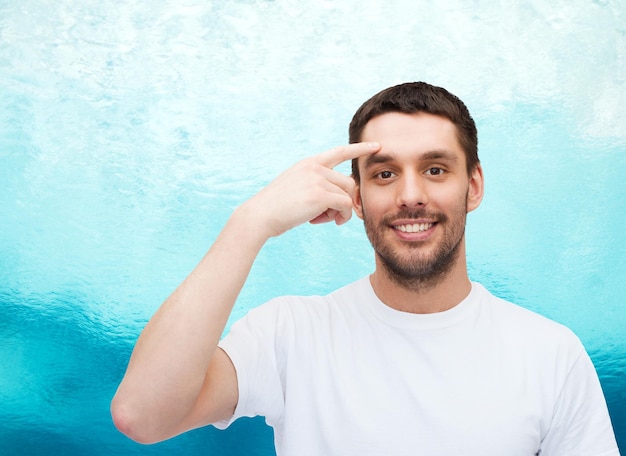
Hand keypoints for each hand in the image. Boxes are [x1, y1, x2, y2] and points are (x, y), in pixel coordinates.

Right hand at [242, 142, 379, 237]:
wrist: (260, 215)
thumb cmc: (277, 208)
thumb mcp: (296, 189)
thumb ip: (317, 186)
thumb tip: (343, 200)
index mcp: (308, 163)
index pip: (339, 152)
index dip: (359, 149)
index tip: (376, 146)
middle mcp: (314, 167)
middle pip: (347, 182)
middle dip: (344, 201)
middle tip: (330, 217)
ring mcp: (317, 179)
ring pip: (346, 195)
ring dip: (341, 211)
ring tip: (325, 220)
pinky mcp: (320, 195)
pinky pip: (344, 206)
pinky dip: (341, 216)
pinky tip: (327, 222)